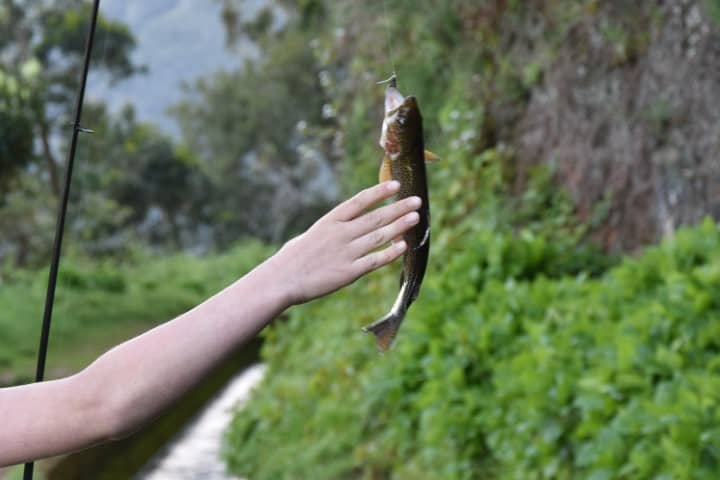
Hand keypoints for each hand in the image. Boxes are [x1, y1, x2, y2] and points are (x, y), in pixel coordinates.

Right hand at [271, 181, 420, 304]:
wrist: (281, 280)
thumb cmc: (291, 259)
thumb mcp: (310, 235)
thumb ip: (331, 230)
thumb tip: (344, 225)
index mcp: (329, 221)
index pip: (359, 201)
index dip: (379, 192)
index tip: (396, 185)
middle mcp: (340, 234)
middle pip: (375, 217)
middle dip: (398, 208)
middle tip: (417, 200)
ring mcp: (345, 252)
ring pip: (379, 236)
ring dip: (399, 226)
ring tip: (415, 218)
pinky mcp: (348, 272)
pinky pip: (374, 261)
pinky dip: (390, 253)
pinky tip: (403, 246)